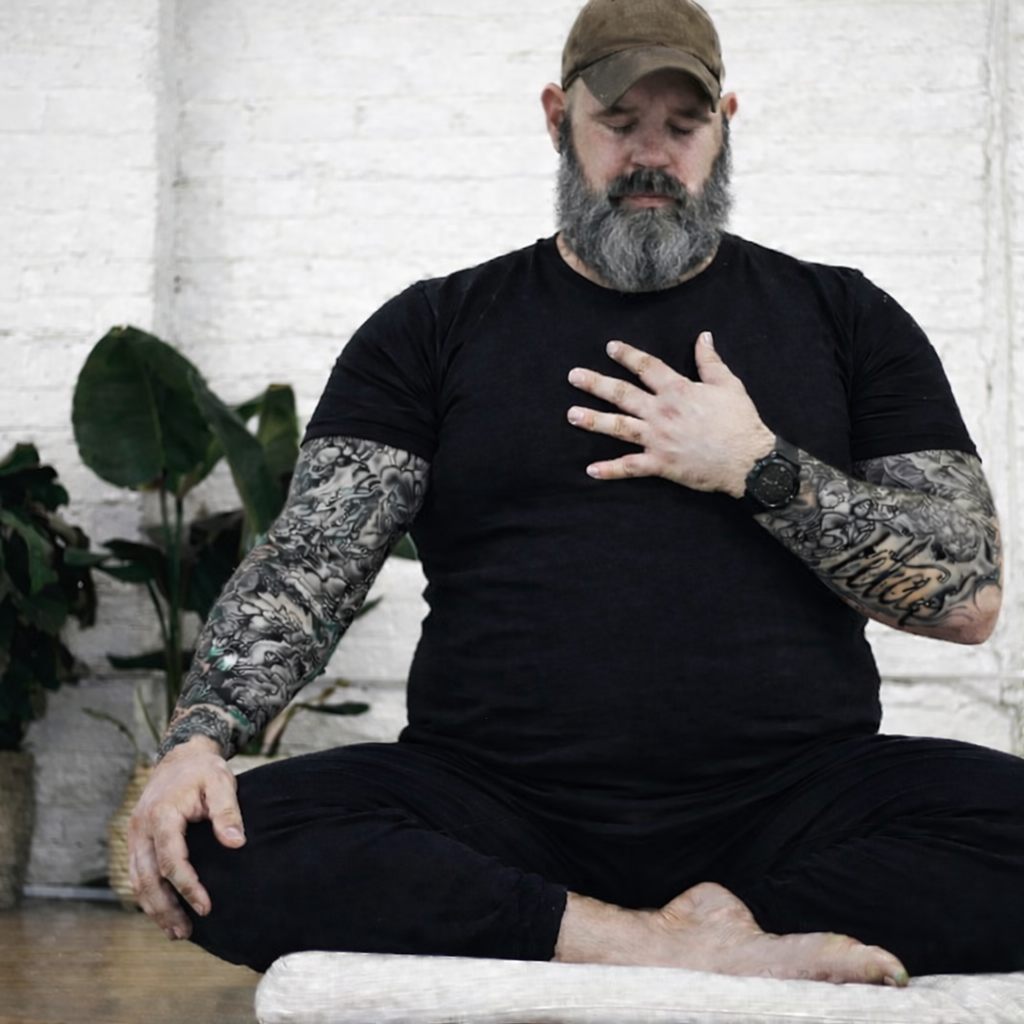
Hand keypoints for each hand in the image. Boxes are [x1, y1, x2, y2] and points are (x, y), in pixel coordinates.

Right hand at [127, 736, 244, 940]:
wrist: (181, 756)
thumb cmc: (204, 771)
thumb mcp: (222, 783)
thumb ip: (227, 813)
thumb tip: (236, 843)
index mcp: (162, 815)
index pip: (171, 860)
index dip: (187, 886)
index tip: (206, 906)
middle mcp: (141, 828)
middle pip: (147, 878)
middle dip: (166, 909)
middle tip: (187, 932)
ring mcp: (134, 835)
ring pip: (138, 880)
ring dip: (154, 908)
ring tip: (176, 931)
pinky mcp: (136, 840)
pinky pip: (137, 873)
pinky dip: (148, 895)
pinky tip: (163, 911)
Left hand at [567, 332, 774, 495]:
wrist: (749, 460)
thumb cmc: (740, 422)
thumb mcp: (728, 385)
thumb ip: (710, 361)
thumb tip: (703, 336)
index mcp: (678, 391)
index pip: (647, 367)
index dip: (627, 356)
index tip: (609, 347)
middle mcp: (662, 412)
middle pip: (623, 394)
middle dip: (596, 384)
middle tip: (573, 376)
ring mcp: (659, 438)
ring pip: (619, 427)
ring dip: (593, 421)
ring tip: (571, 415)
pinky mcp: (661, 463)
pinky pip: (630, 467)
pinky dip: (611, 470)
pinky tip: (591, 470)